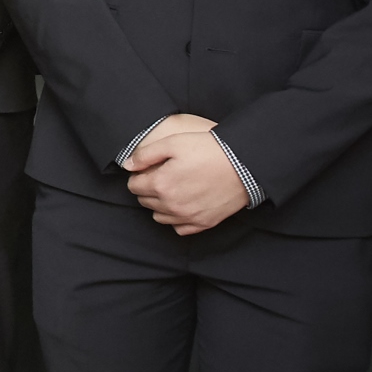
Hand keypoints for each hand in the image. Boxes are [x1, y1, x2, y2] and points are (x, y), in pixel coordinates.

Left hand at [122, 115, 248, 234]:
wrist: (244, 163)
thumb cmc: (209, 150)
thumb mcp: (174, 142)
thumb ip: (145, 154)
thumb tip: (127, 165)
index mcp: (160, 184)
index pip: (134, 186)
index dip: (138, 176)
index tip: (148, 170)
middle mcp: (171, 205)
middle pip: (145, 202)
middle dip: (148, 189)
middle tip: (162, 177)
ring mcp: (188, 217)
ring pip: (159, 217)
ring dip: (160, 205)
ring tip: (172, 190)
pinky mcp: (204, 223)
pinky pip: (179, 229)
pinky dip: (176, 219)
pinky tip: (182, 205)